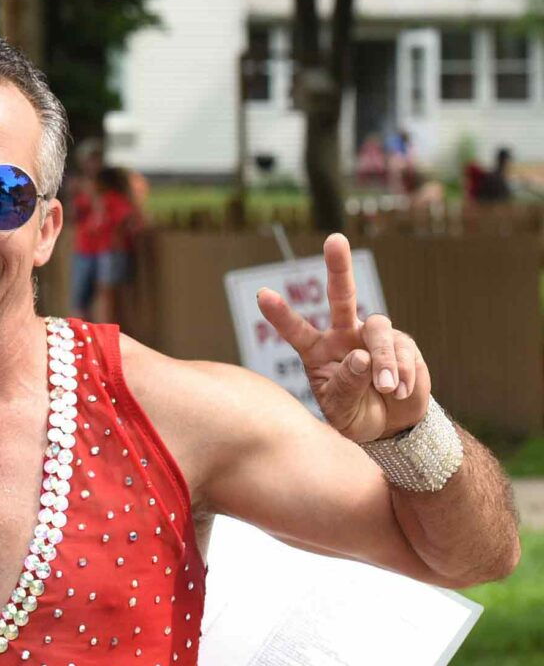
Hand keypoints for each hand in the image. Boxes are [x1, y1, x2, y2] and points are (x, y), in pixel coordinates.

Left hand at [256, 233, 430, 442]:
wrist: (390, 426)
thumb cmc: (354, 415)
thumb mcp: (340, 411)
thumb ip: (345, 386)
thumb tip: (360, 356)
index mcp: (317, 350)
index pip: (295, 330)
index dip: (280, 313)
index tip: (261, 294)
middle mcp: (344, 334)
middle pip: (341, 295)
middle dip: (338, 266)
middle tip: (335, 240)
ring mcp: (373, 336)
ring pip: (378, 330)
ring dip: (384, 360)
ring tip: (386, 388)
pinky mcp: (402, 343)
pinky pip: (403, 351)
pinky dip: (404, 374)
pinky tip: (399, 391)